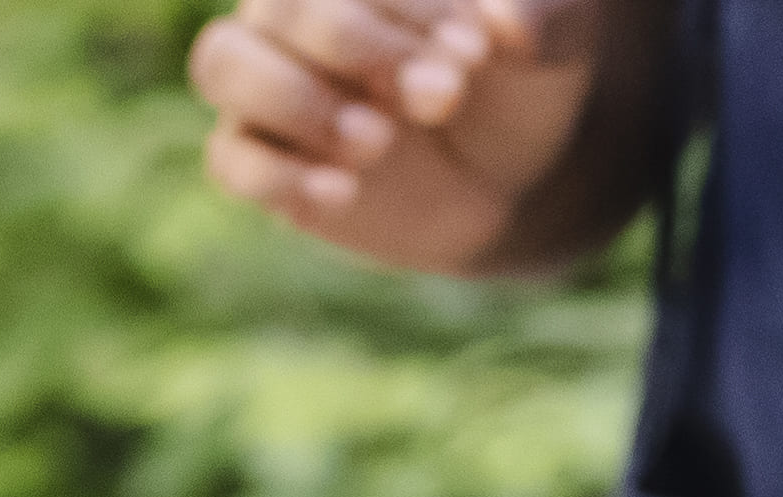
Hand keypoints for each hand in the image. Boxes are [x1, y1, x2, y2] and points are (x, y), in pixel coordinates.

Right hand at [190, 0, 616, 275]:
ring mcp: (270, 82)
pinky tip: (345, 193)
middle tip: (443, 99)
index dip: (409, 9)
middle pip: (277, 5)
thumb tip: (504, 26)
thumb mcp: (561, 43)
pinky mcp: (257, 158)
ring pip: (221, 63)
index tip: (476, 54)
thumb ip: (549, 19)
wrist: (506, 175)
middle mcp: (301, 11)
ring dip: (296, 101)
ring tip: (377, 143)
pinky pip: (226, 158)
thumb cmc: (523, 82)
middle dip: (361, 51)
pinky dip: (276, 175)